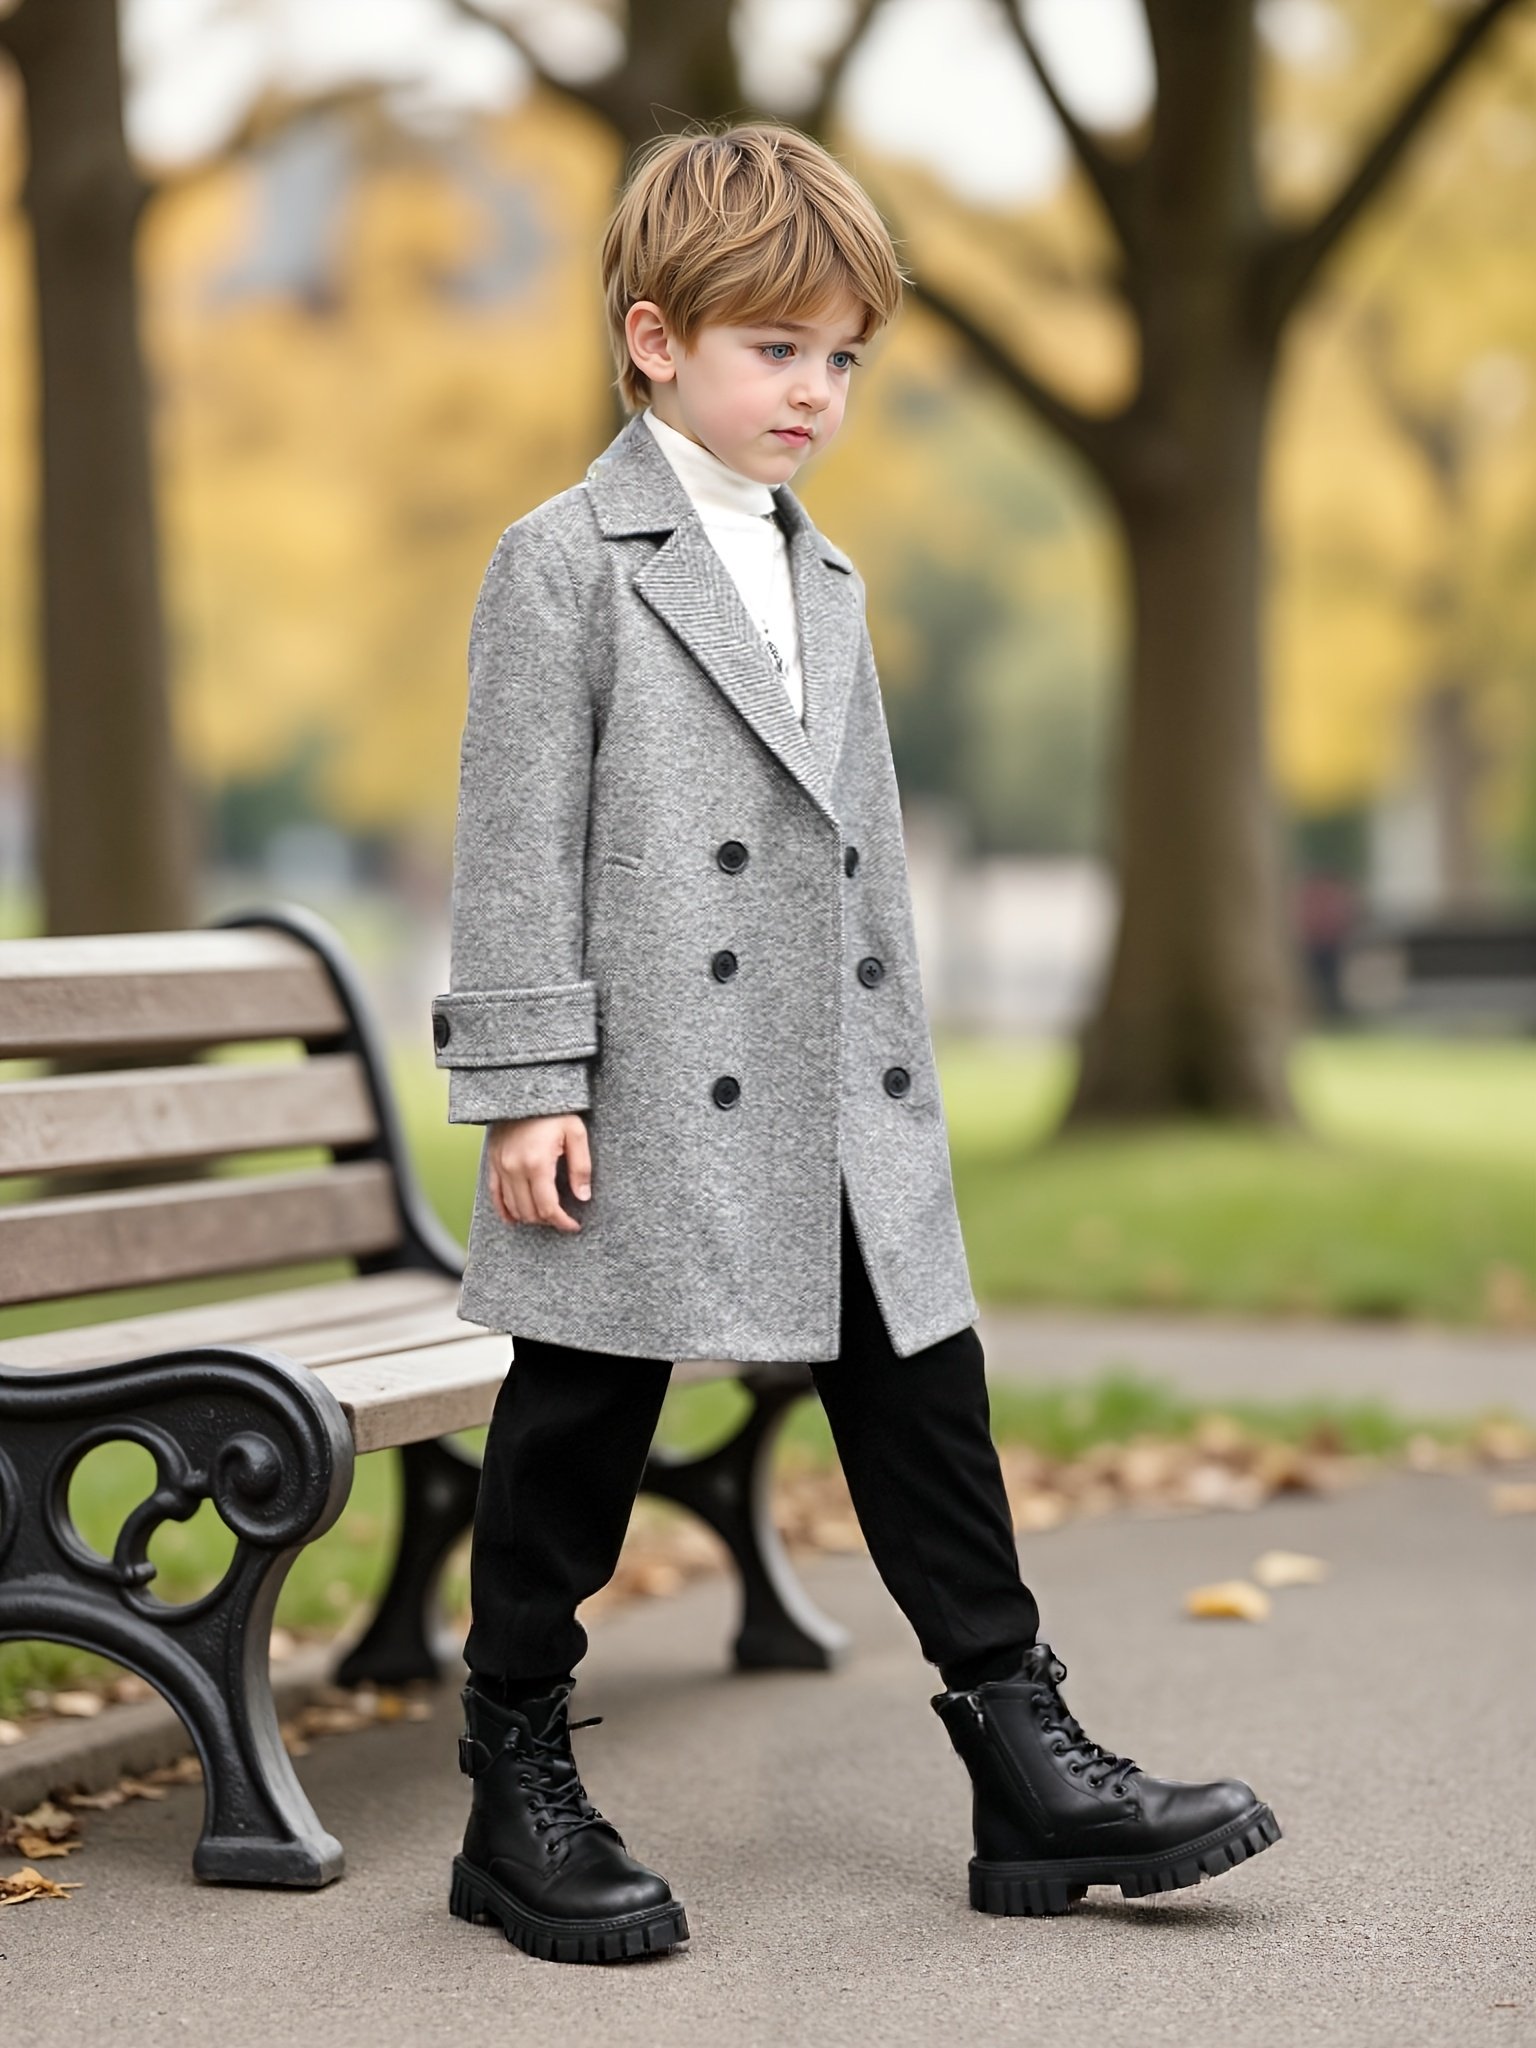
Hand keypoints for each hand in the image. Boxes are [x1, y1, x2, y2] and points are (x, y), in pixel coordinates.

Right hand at [485, 1114, 591, 1232]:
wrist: (524, 1089)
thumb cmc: (554, 1110)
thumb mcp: (576, 1133)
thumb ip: (581, 1167)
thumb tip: (582, 1197)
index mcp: (537, 1163)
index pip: (548, 1207)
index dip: (562, 1222)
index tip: (573, 1226)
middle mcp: (515, 1168)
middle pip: (529, 1211)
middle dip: (548, 1221)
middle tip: (562, 1218)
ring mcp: (500, 1165)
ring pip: (512, 1206)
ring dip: (529, 1216)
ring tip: (546, 1215)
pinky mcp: (492, 1161)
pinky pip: (494, 1194)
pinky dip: (504, 1210)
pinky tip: (514, 1218)